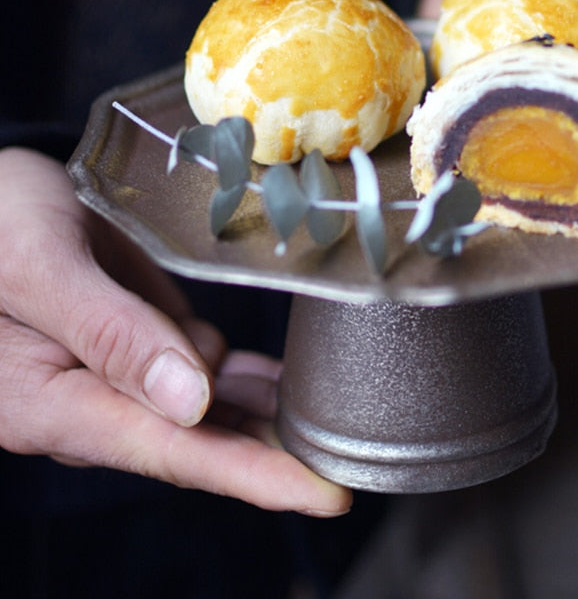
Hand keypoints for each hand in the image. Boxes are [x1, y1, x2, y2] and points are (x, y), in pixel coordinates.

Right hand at [0, 147, 350, 516]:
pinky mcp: (144, 343)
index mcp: (59, 400)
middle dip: (280, 455)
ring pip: (214, 408)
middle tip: (355, 459)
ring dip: (271, 412)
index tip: (327, 494)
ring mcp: (126, 374)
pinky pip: (206, 370)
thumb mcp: (40, 266)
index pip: (176, 453)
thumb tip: (191, 401)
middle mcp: (98, 401)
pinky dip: (248, 376)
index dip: (257, 477)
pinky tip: (289, 381)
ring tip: (336, 414)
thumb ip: (109, 334)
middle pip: (205, 441)